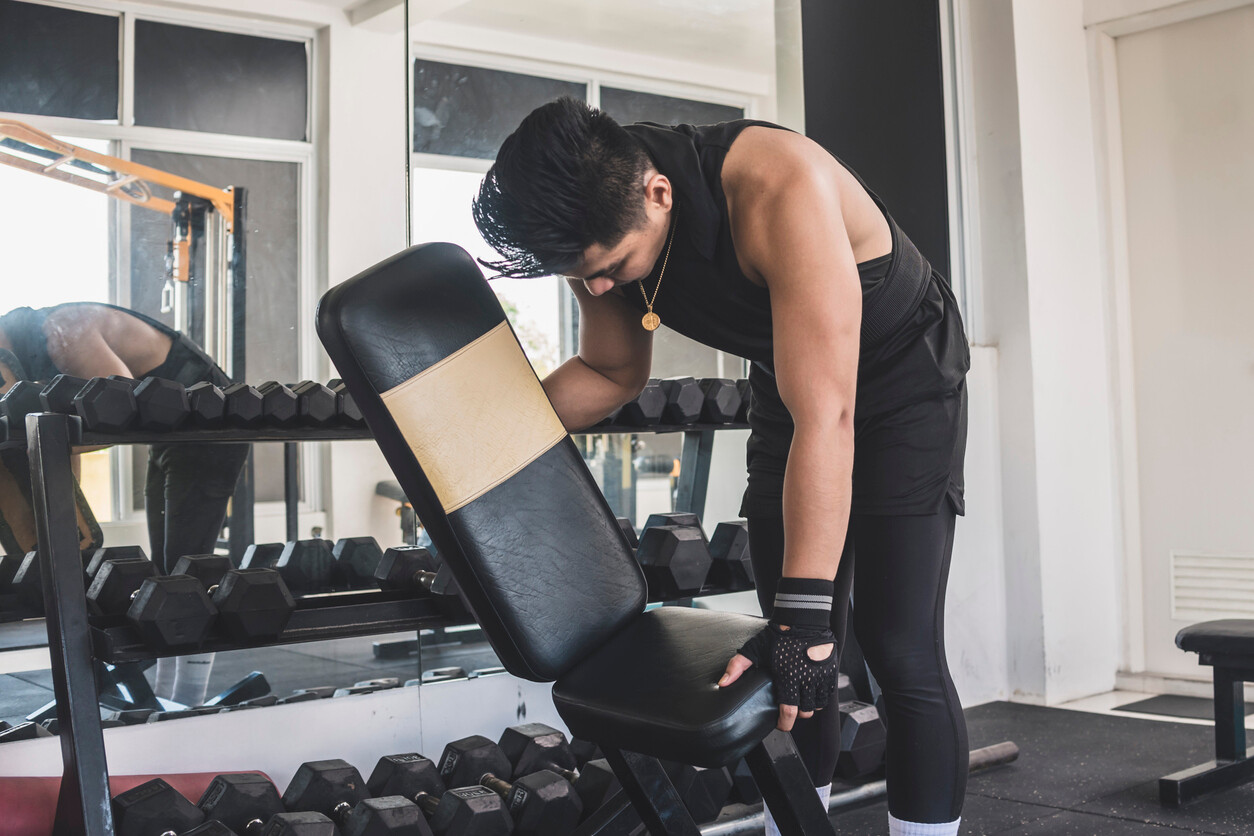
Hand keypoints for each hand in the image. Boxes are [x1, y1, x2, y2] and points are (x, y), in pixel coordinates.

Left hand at [719, 624, 837, 731]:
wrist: (803, 619)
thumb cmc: (779, 634)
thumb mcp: (755, 649)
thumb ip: (737, 667)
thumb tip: (723, 683)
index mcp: (788, 677)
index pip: (789, 712)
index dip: (784, 724)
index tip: (780, 725)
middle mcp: (807, 679)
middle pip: (805, 711)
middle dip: (796, 714)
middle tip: (789, 709)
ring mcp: (821, 676)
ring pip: (817, 705)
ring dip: (809, 706)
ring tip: (800, 700)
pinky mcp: (831, 671)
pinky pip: (828, 693)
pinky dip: (820, 696)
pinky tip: (811, 691)